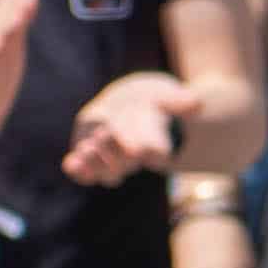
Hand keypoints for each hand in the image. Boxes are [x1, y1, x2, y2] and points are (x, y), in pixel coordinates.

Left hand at [62, 67, 196, 184]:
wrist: (131, 106)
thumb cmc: (153, 100)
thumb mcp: (166, 94)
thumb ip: (178, 100)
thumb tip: (197, 103)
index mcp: (157, 144)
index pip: (158, 152)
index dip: (151, 151)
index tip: (141, 145)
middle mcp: (135, 158)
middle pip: (128, 162)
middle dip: (116, 150)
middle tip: (107, 133)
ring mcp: (113, 161)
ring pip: (106, 172)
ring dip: (96, 162)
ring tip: (88, 148)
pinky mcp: (92, 159)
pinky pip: (85, 173)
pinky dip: (78, 170)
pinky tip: (71, 163)